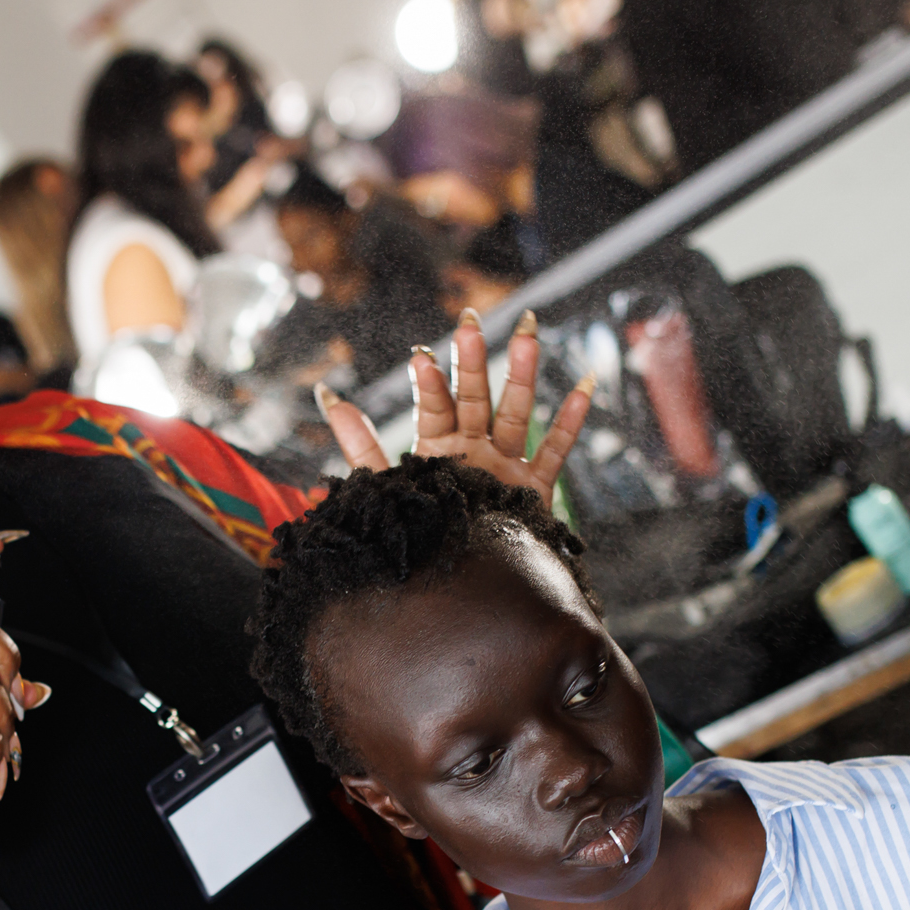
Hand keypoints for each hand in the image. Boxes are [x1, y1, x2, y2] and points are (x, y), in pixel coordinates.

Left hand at [315, 307, 594, 511]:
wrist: (455, 587)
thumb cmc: (419, 533)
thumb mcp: (381, 486)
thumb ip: (358, 442)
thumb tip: (325, 393)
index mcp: (437, 450)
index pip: (434, 408)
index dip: (429, 383)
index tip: (420, 355)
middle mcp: (472, 451)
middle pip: (474, 398)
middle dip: (472, 361)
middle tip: (468, 322)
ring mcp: (505, 466)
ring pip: (516, 413)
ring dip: (522, 374)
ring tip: (528, 333)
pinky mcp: (533, 490)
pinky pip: (555, 452)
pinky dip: (570, 422)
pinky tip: (583, 386)